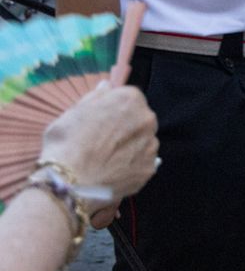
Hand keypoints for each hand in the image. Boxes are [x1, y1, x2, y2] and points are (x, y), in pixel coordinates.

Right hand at [39, 83, 158, 220]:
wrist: (70, 183)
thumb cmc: (66, 143)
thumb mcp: (72, 112)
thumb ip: (95, 97)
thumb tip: (107, 86)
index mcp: (130, 100)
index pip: (128, 99)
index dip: (114, 110)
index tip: (100, 121)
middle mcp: (147, 119)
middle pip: (139, 119)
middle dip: (125, 127)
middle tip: (102, 142)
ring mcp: (151, 145)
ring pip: (143, 141)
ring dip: (130, 147)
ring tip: (107, 160)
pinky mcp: (150, 168)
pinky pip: (142, 163)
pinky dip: (131, 166)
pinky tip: (113, 173)